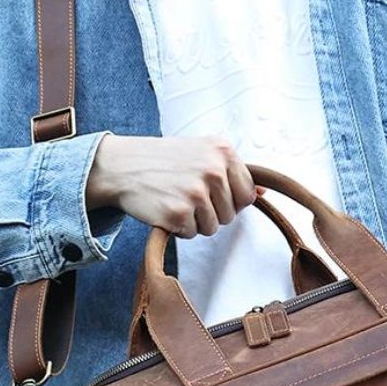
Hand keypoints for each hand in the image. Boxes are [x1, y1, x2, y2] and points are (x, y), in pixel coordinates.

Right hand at [85, 134, 256, 236]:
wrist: (123, 165)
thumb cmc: (164, 161)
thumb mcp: (203, 152)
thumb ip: (232, 172)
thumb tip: (263, 193)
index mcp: (223, 151)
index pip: (247, 194)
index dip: (230, 200)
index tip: (210, 192)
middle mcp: (213, 170)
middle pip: (230, 215)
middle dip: (211, 211)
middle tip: (187, 194)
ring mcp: (196, 193)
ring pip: (213, 227)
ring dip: (195, 221)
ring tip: (176, 200)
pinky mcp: (179, 213)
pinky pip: (192, 234)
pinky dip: (179, 228)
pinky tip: (166, 208)